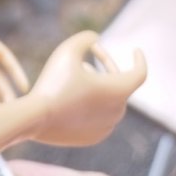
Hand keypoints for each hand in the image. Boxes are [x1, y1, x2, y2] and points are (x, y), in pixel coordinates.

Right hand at [28, 30, 145, 146]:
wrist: (36, 117)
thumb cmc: (54, 81)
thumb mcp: (68, 49)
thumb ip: (85, 38)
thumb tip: (95, 38)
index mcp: (117, 90)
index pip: (139, 74)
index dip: (139, 60)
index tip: (136, 51)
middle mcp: (117, 111)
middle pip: (120, 84)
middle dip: (107, 68)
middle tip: (88, 57)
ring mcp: (106, 127)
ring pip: (109, 101)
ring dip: (98, 86)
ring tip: (75, 76)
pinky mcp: (94, 137)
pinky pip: (99, 116)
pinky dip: (91, 104)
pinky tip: (71, 96)